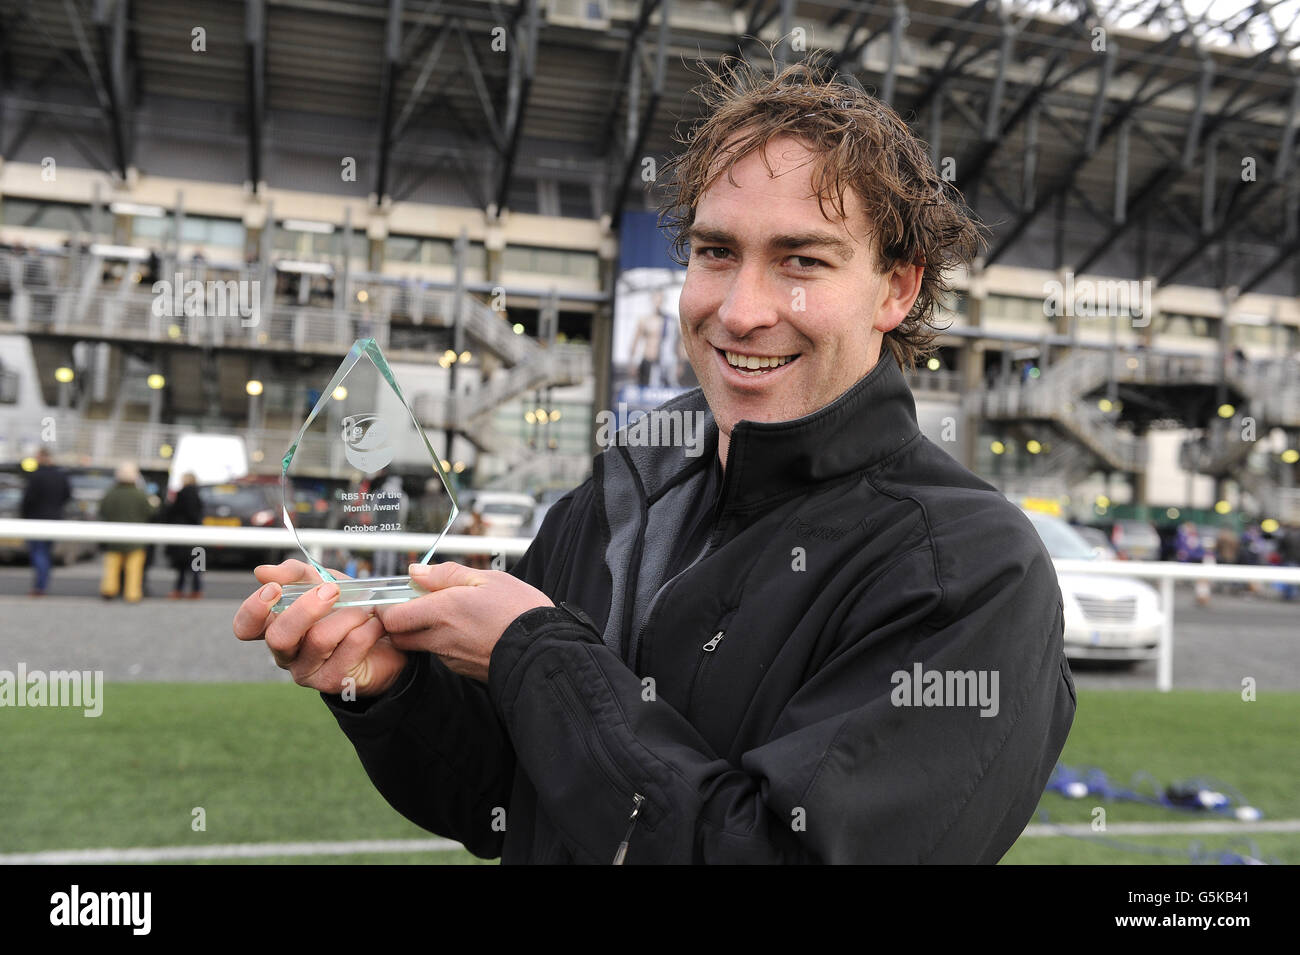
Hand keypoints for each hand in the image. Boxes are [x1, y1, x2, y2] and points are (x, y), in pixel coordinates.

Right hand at [232, 558, 407, 696]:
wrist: (386, 639)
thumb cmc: (347, 611)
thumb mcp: (323, 583)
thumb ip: (296, 575)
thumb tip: (263, 571)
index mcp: (276, 627)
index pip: (245, 627)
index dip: (253, 609)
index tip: (275, 589)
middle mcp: (286, 653)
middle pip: (279, 637)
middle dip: (307, 609)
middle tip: (332, 590)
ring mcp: (308, 671)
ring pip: (319, 639)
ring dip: (348, 615)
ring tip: (365, 609)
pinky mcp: (334, 681)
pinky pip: (350, 647)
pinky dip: (367, 628)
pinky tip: (374, 625)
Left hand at [374, 562, 553, 682]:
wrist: (545, 650)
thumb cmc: (520, 611)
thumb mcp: (488, 579)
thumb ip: (447, 574)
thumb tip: (417, 572)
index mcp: (443, 611)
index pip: (392, 617)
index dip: (389, 606)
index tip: (402, 594)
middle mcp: (440, 638)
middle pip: (399, 636)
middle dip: (401, 621)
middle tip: (420, 604)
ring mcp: (450, 658)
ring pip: (421, 646)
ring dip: (424, 632)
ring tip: (453, 615)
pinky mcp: (462, 670)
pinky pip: (442, 655)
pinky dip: (445, 643)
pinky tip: (468, 631)